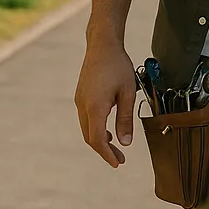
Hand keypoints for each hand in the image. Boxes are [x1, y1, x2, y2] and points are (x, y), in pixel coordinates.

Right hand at [74, 39, 136, 168]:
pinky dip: (96, 128)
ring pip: (87, 128)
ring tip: (115, 146)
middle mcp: (83, 106)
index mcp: (95, 107)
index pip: (97, 139)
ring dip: (100, 139)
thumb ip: (126, 118)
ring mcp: (80, 100)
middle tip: (119, 159)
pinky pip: (86, 118)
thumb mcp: (128, 92)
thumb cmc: (117, 65)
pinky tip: (108, 129)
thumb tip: (125, 143)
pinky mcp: (81, 96)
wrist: (102, 45)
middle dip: (104, 150)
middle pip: (90, 137)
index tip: (117, 163)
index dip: (107, 154)